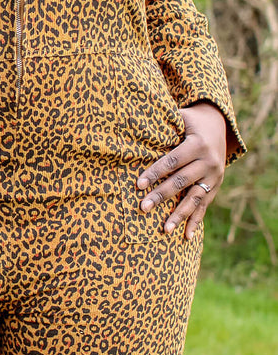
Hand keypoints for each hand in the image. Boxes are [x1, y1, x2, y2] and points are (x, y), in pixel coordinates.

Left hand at [136, 102, 227, 239]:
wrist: (219, 125)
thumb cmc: (190, 122)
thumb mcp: (181, 117)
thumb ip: (164, 123)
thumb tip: (135, 121)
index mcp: (197, 144)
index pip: (172, 161)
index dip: (155, 172)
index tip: (138, 184)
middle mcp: (209, 161)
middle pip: (181, 181)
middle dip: (161, 195)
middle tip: (142, 208)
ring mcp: (214, 176)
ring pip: (194, 198)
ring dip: (179, 215)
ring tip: (164, 230)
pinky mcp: (215, 187)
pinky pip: (204, 206)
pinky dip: (195, 222)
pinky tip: (186, 238)